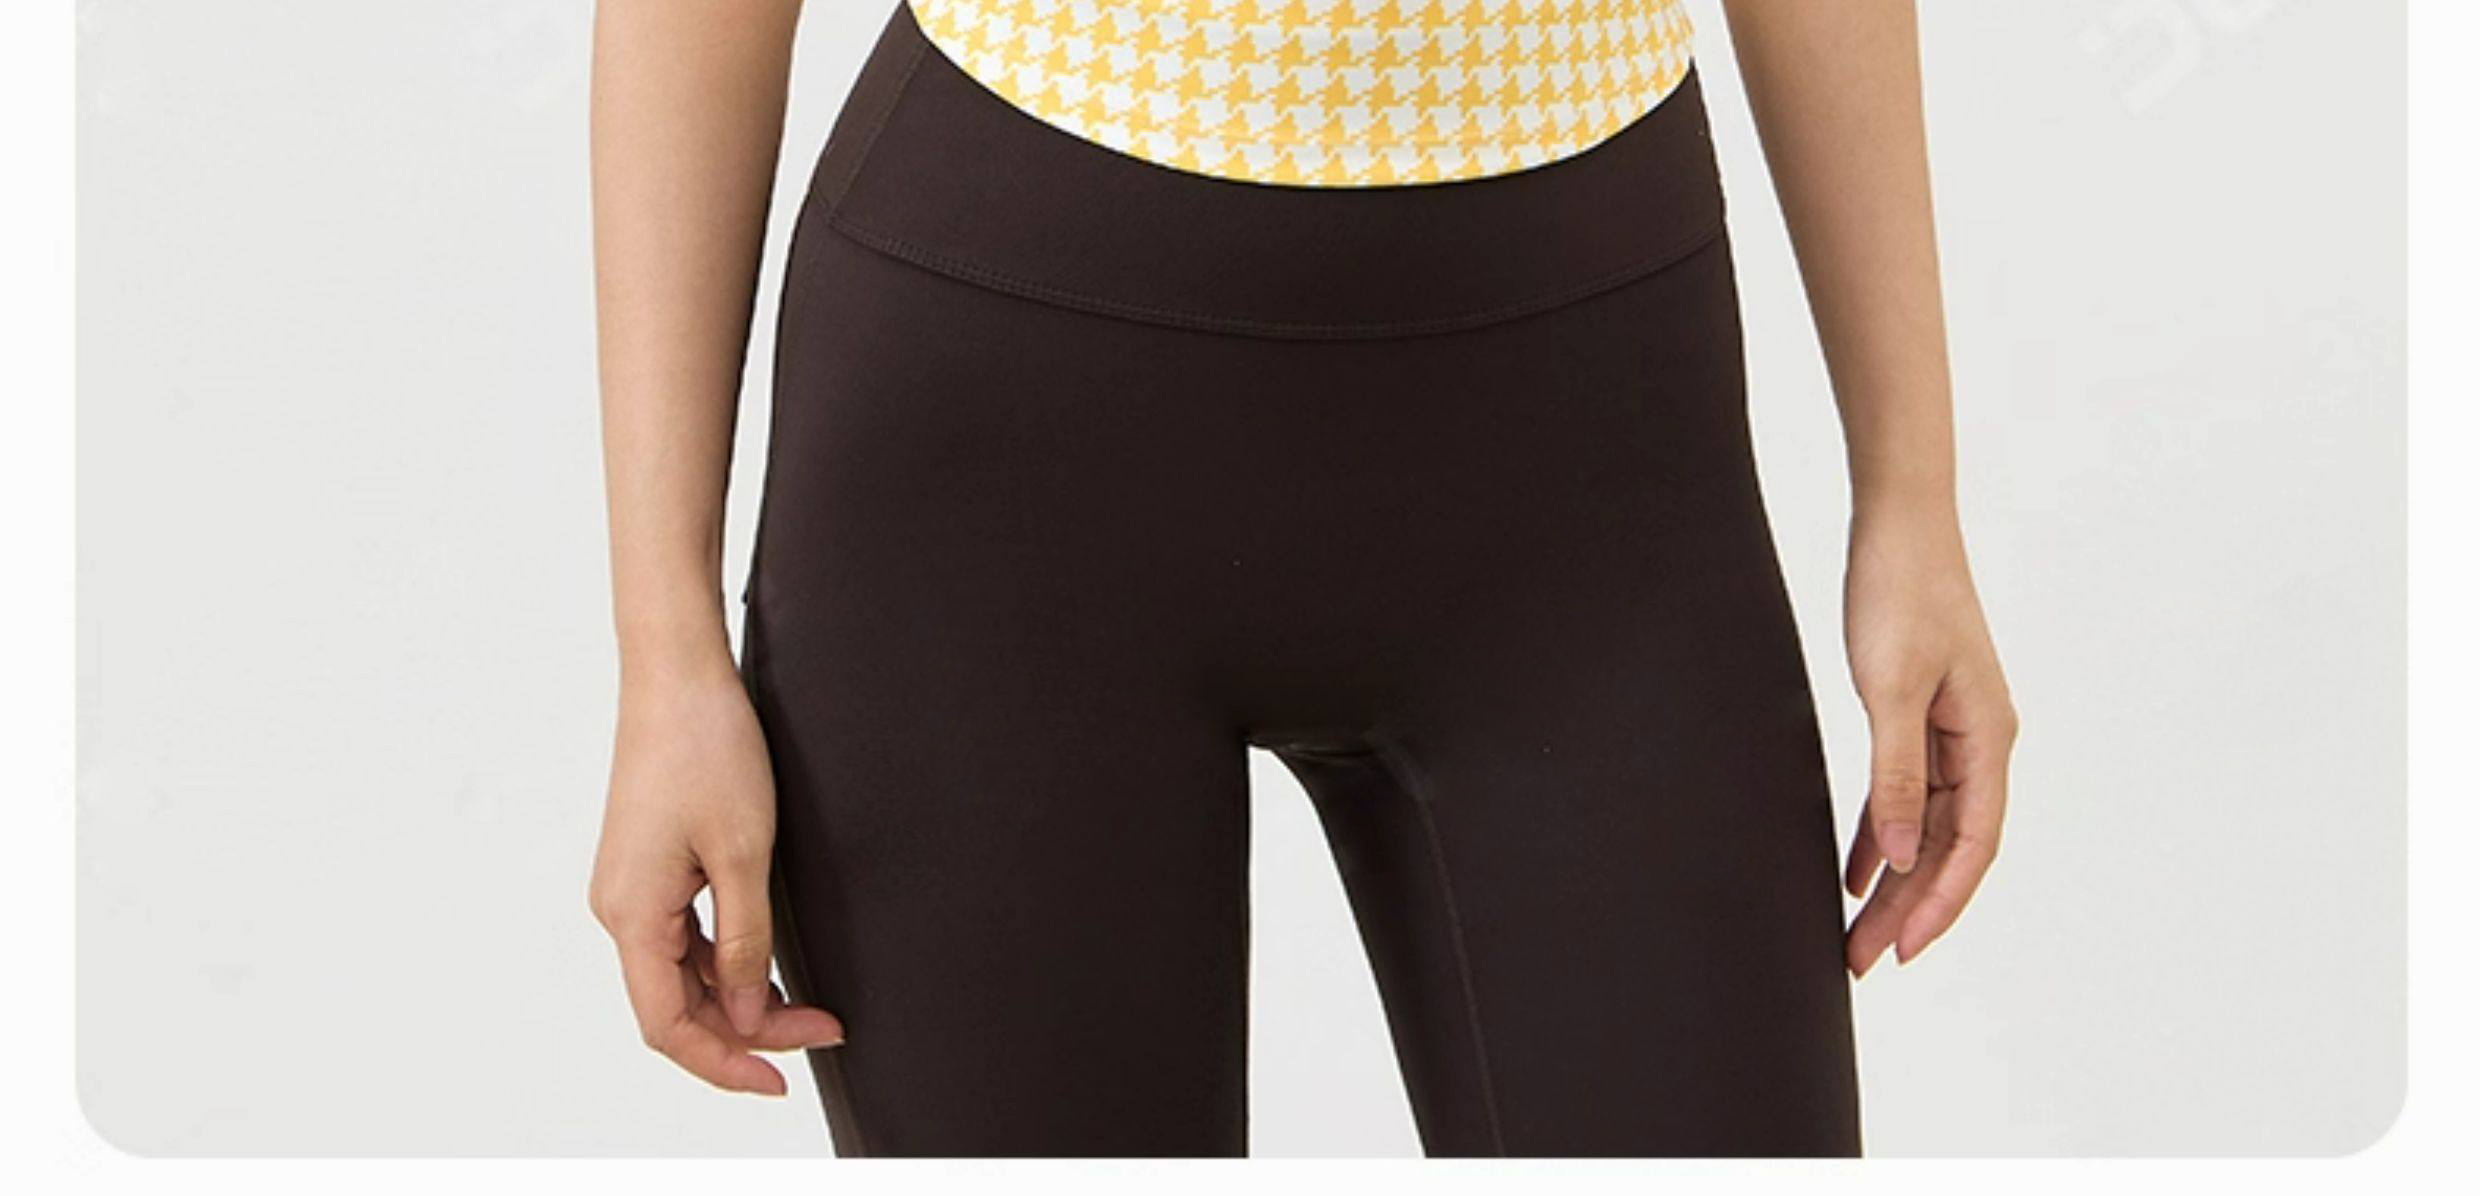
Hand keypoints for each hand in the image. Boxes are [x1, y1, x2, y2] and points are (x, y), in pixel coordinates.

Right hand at [587, 655, 843, 1094]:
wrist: (678, 674)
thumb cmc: (707, 748)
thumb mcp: (743, 854)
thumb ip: (745, 943)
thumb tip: (746, 1015)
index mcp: (630, 914)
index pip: (668, 1025)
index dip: (724, 1062)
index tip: (780, 1078)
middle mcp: (620, 909)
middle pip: (679, 1005)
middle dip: (749, 1030)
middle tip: (822, 1030)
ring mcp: (633, 889)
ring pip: (686, 975)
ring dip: (745, 997)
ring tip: (812, 1007)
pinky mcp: (651, 869)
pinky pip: (687, 939)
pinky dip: (731, 962)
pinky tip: (774, 969)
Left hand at [1839, 510, 2017, 976]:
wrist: (1898, 526)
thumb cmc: (1900, 594)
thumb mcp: (1891, 689)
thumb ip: (1897, 776)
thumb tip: (1904, 857)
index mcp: (1989, 740)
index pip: (1971, 847)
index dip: (1939, 904)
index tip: (1903, 951)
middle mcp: (1979, 744)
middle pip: (1948, 848)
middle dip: (1908, 908)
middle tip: (1862, 962)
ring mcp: (1952, 733)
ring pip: (1925, 828)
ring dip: (1893, 882)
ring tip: (1856, 934)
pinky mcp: (1920, 718)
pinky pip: (1905, 796)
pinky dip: (1881, 835)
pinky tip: (1855, 872)